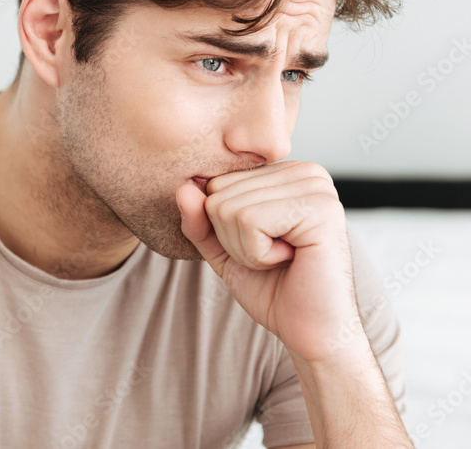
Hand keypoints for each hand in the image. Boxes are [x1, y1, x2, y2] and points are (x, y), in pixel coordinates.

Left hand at [177, 160, 361, 362]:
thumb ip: (199, 218)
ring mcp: (315, 186)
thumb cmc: (273, 289)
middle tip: (274, 257)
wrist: (312, 332)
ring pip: (229, 207)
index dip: (223, 226)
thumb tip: (184, 187)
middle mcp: (304, 171)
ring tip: (282, 258)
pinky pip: (249, 220)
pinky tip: (290, 259)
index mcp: (284, 173)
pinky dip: (258, 254)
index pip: (216, 183)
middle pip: (219, 193)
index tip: (263, 245)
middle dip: (233, 238)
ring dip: (246, 248)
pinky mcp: (319, 208)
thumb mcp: (222, 248)